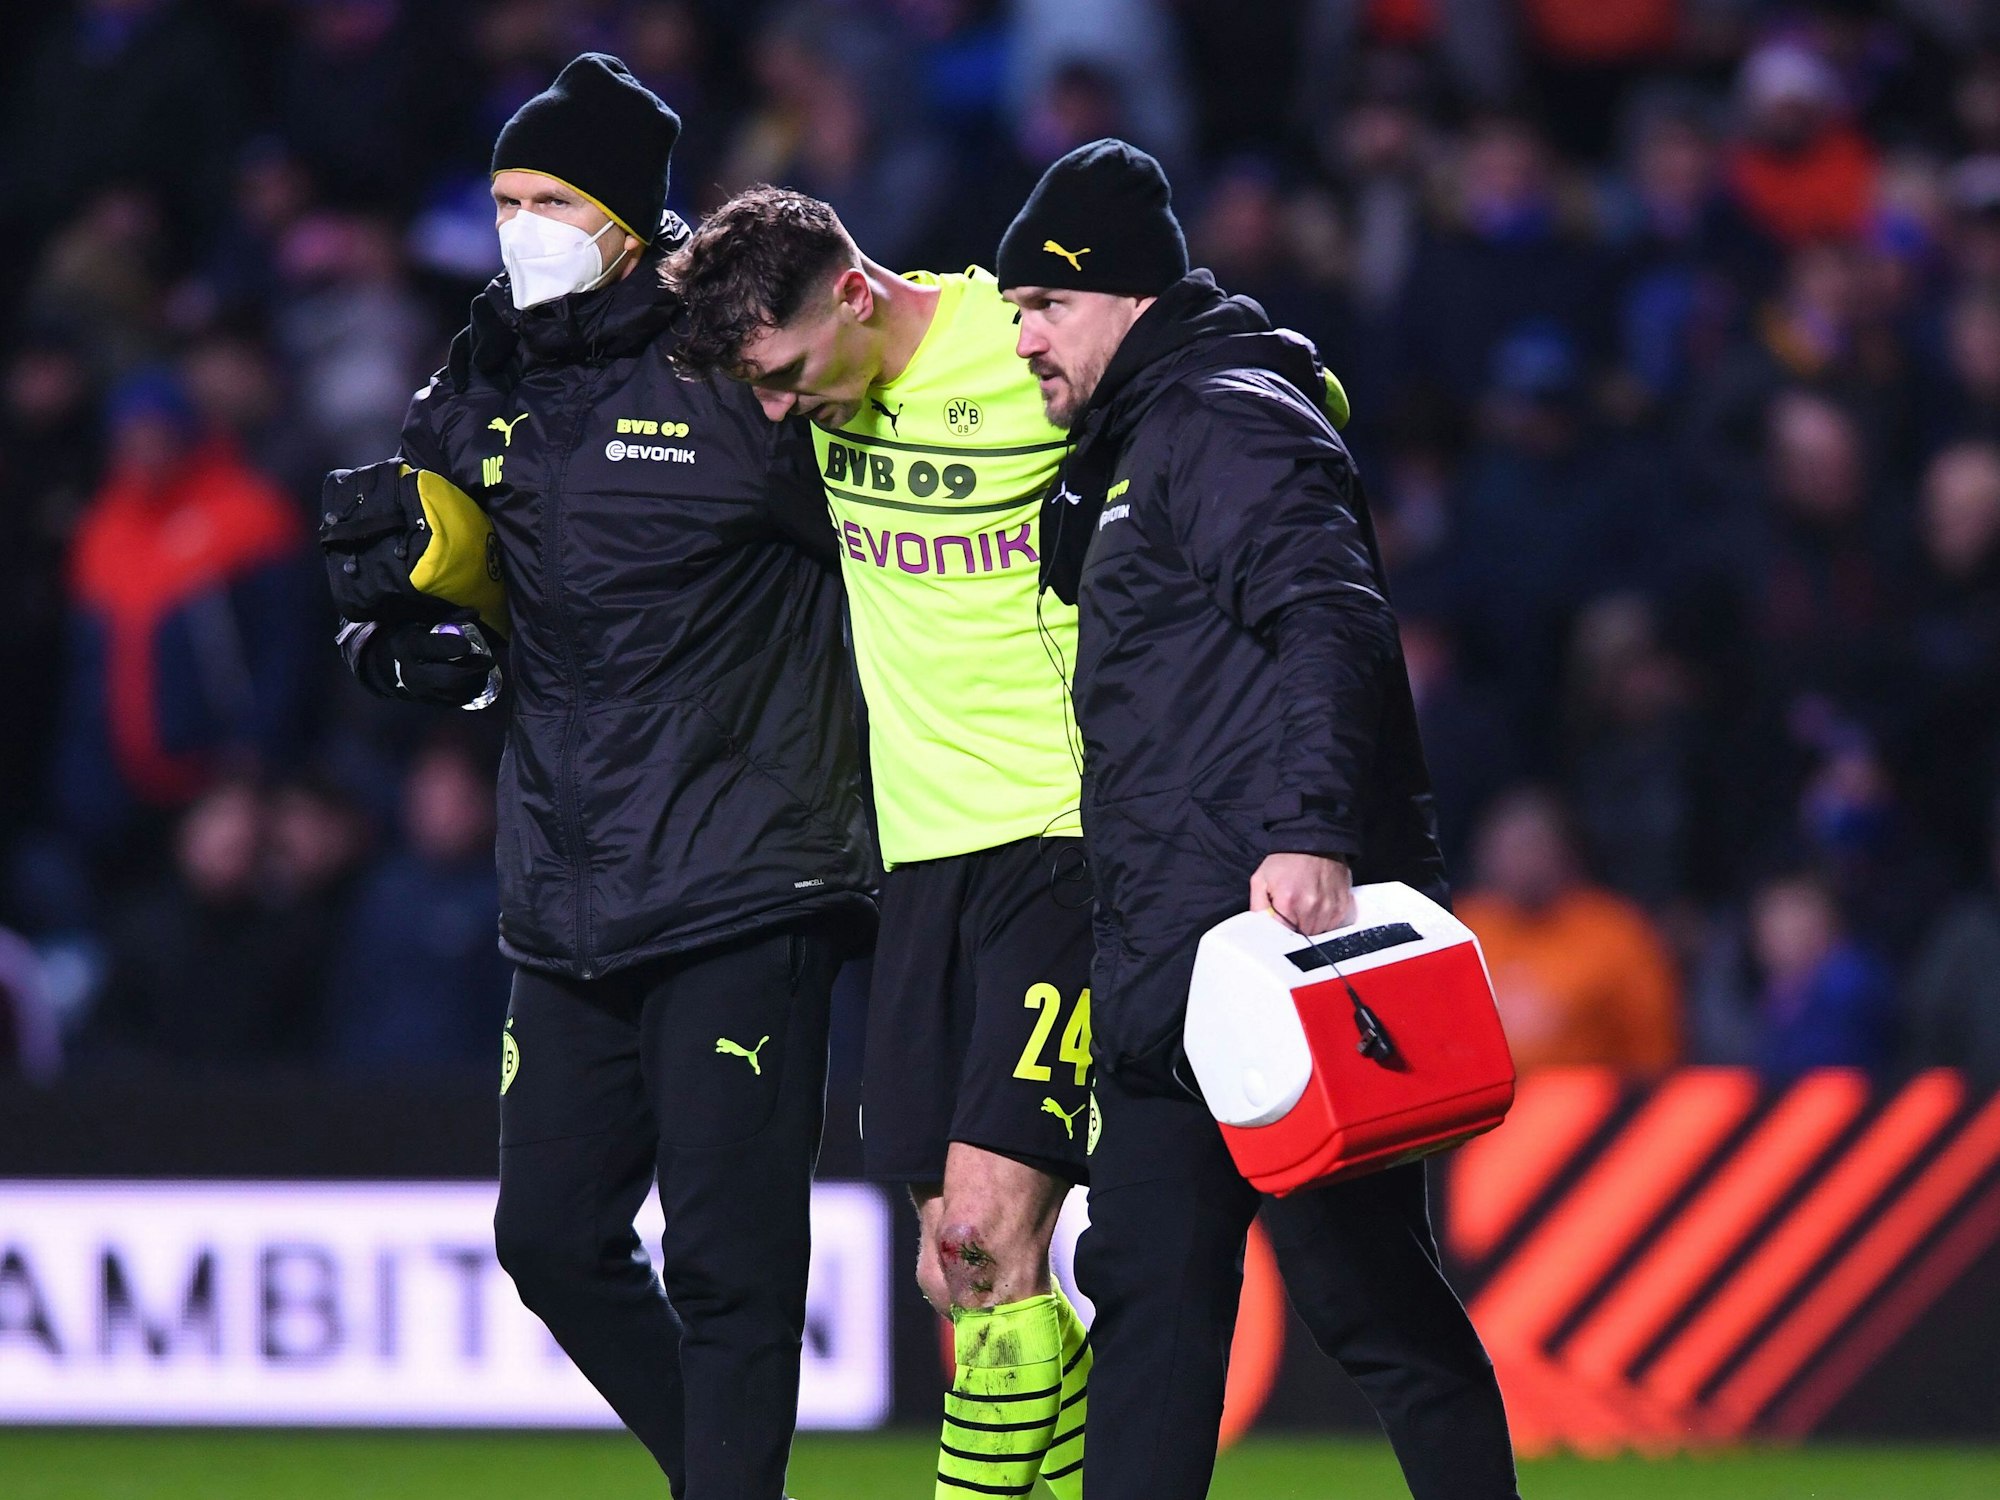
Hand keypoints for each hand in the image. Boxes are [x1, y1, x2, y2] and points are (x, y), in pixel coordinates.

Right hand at [373, 622, 497, 707]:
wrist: (389, 669)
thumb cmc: (410, 641)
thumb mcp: (421, 625)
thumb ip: (448, 619)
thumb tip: (475, 612)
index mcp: (409, 647)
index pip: (429, 648)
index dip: (449, 647)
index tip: (467, 645)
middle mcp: (413, 672)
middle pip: (448, 677)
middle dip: (472, 670)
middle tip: (489, 660)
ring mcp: (422, 692)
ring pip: (455, 692)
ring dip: (476, 681)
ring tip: (486, 669)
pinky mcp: (431, 703)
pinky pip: (456, 701)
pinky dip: (472, 691)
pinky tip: (479, 680)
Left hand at [1251, 853, 1354, 936]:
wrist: (1313, 840)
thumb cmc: (1286, 860)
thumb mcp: (1260, 879)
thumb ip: (1257, 908)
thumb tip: (1259, 930)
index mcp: (1287, 902)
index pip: (1283, 936)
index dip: (1280, 932)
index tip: (1280, 924)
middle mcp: (1311, 907)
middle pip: (1302, 936)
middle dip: (1295, 927)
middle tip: (1292, 910)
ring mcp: (1329, 907)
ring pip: (1318, 932)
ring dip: (1311, 924)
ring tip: (1305, 904)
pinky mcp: (1342, 906)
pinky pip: (1332, 925)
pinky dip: (1325, 919)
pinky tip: (1319, 903)